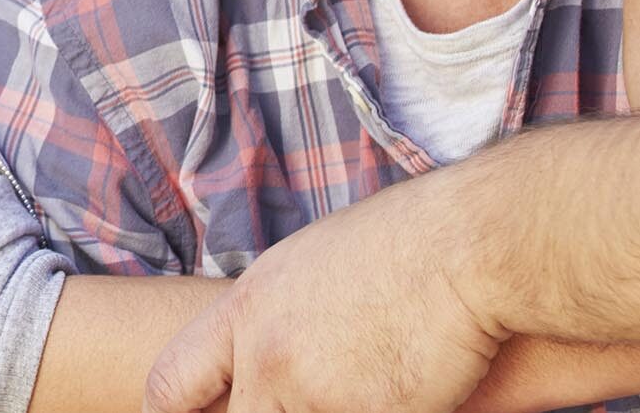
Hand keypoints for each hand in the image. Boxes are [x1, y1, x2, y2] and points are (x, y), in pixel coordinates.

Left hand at [142, 177, 502, 412]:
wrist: (468, 245)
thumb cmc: (407, 243)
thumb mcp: (309, 265)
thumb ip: (274, 316)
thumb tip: (263, 354)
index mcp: (247, 310)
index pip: (171, 381)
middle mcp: (267, 355)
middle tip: (289, 404)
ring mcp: (315, 393)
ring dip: (328, 411)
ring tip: (360, 384)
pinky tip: (397, 395)